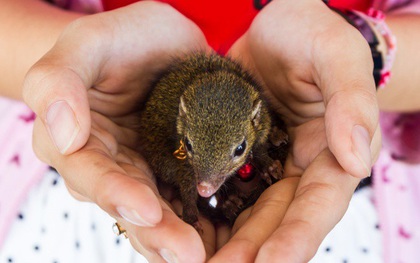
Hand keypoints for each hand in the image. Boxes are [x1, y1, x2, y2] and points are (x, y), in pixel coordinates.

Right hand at [23, 2, 210, 261]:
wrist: (157, 42)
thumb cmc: (119, 39)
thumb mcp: (86, 44)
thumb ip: (58, 82)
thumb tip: (62, 136)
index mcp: (76, 139)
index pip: (90, 173)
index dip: (115, 193)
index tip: (145, 211)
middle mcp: (108, 164)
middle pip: (127, 204)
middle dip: (156, 232)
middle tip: (186, 255)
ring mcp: (144, 170)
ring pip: (158, 211)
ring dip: (179, 237)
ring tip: (203, 256)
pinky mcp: (176, 169)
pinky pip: (186, 199)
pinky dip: (201, 221)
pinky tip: (221, 237)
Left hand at [213, 0, 381, 260]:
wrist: (277, 27)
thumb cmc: (312, 33)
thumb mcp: (335, 56)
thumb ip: (351, 102)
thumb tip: (358, 159)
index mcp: (331, 152)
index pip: (317, 203)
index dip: (297, 236)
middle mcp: (297, 167)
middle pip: (277, 218)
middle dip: (251, 250)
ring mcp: (264, 162)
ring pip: (246, 211)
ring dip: (226, 242)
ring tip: (196, 262)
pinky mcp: (235, 152)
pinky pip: (222, 187)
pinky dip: (206, 211)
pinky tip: (184, 227)